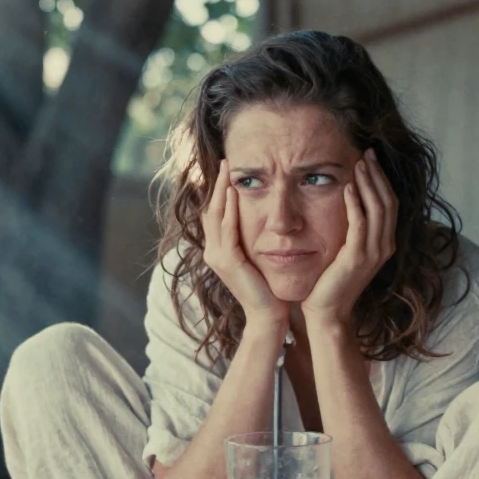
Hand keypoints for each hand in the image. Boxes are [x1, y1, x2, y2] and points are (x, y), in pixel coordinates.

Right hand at [202, 160, 289, 325]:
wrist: (268, 315)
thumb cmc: (268, 287)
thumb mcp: (257, 257)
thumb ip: (252, 239)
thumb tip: (260, 218)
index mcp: (218, 250)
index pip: (214, 214)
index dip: (217, 191)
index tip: (225, 171)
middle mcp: (212, 252)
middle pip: (210, 210)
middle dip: (216, 184)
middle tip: (225, 162)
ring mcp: (217, 257)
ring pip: (215, 215)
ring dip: (221, 190)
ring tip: (228, 170)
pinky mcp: (228, 262)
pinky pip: (227, 230)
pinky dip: (230, 210)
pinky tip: (235, 193)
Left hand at [301, 148, 397, 326]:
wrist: (327, 311)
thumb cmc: (331, 280)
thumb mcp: (347, 250)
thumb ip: (353, 229)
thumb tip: (348, 201)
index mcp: (384, 243)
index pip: (389, 203)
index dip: (382, 179)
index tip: (371, 158)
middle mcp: (384, 246)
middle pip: (388, 201)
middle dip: (378, 175)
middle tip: (367, 153)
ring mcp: (373, 253)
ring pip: (378, 209)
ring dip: (368, 183)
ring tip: (359, 163)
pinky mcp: (357, 258)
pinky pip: (360, 224)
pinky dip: (356, 204)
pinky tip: (348, 187)